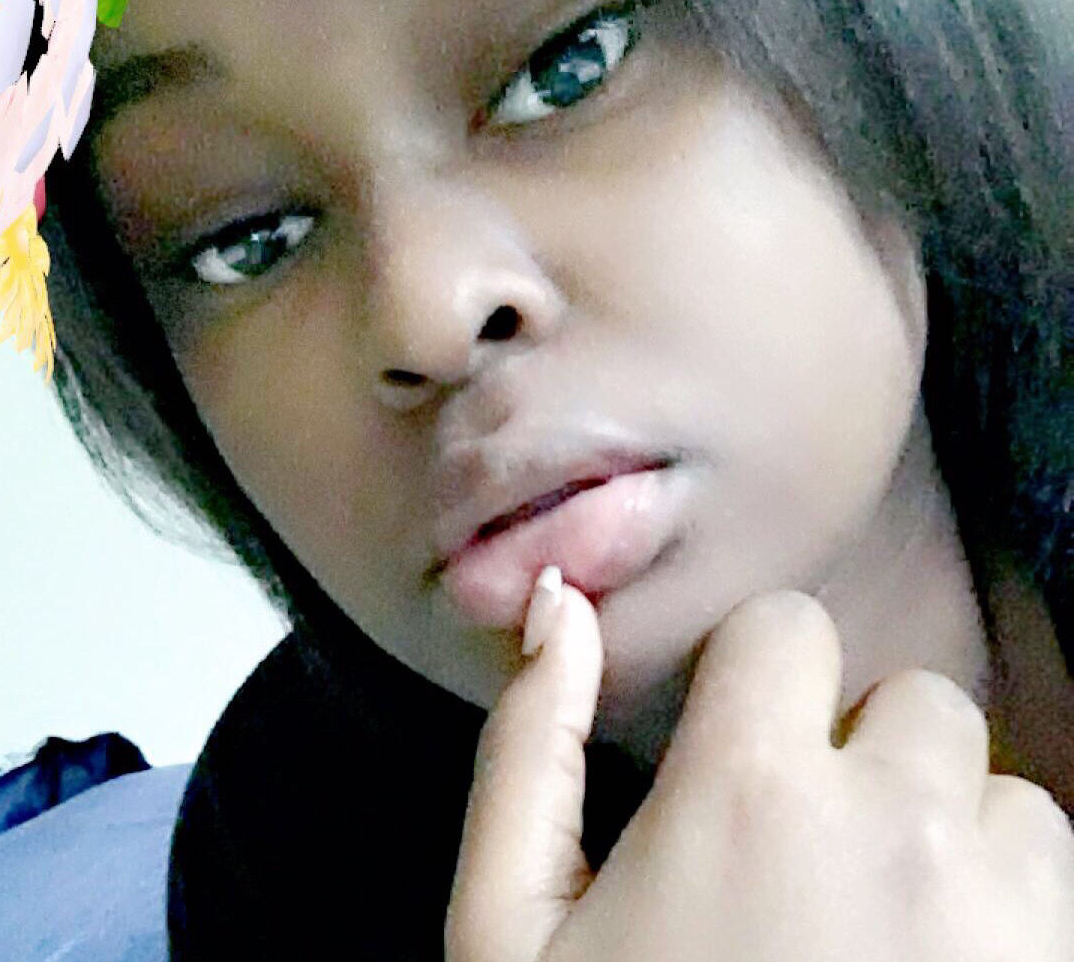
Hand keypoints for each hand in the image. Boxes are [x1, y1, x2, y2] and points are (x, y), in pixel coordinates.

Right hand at [445, 583, 1073, 961]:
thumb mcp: (509, 928)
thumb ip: (529, 746)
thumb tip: (559, 599)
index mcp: (749, 792)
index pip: (791, 628)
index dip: (758, 677)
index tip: (738, 746)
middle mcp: (897, 829)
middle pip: (915, 701)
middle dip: (865, 755)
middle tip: (810, 857)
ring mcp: (1008, 918)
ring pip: (1004, 795)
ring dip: (951, 836)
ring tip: (884, 927)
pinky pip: (1060, 887)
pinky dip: (1013, 911)